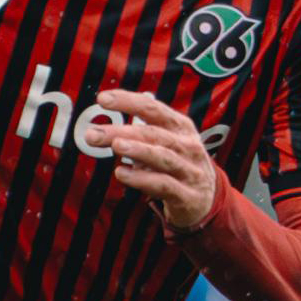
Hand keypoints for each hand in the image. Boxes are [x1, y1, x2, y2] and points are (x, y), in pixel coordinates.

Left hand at [96, 89, 218, 231]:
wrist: (206, 201)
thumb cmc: (178, 166)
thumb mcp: (166, 144)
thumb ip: (140, 133)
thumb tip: (102, 128)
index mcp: (181, 128)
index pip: (153, 109)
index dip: (128, 102)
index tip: (103, 99)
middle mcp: (188, 146)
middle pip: (153, 133)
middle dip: (122, 130)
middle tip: (93, 133)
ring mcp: (190, 171)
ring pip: (162, 156)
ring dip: (137, 150)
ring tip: (115, 145)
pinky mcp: (187, 196)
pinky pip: (163, 185)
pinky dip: (141, 179)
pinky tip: (121, 174)